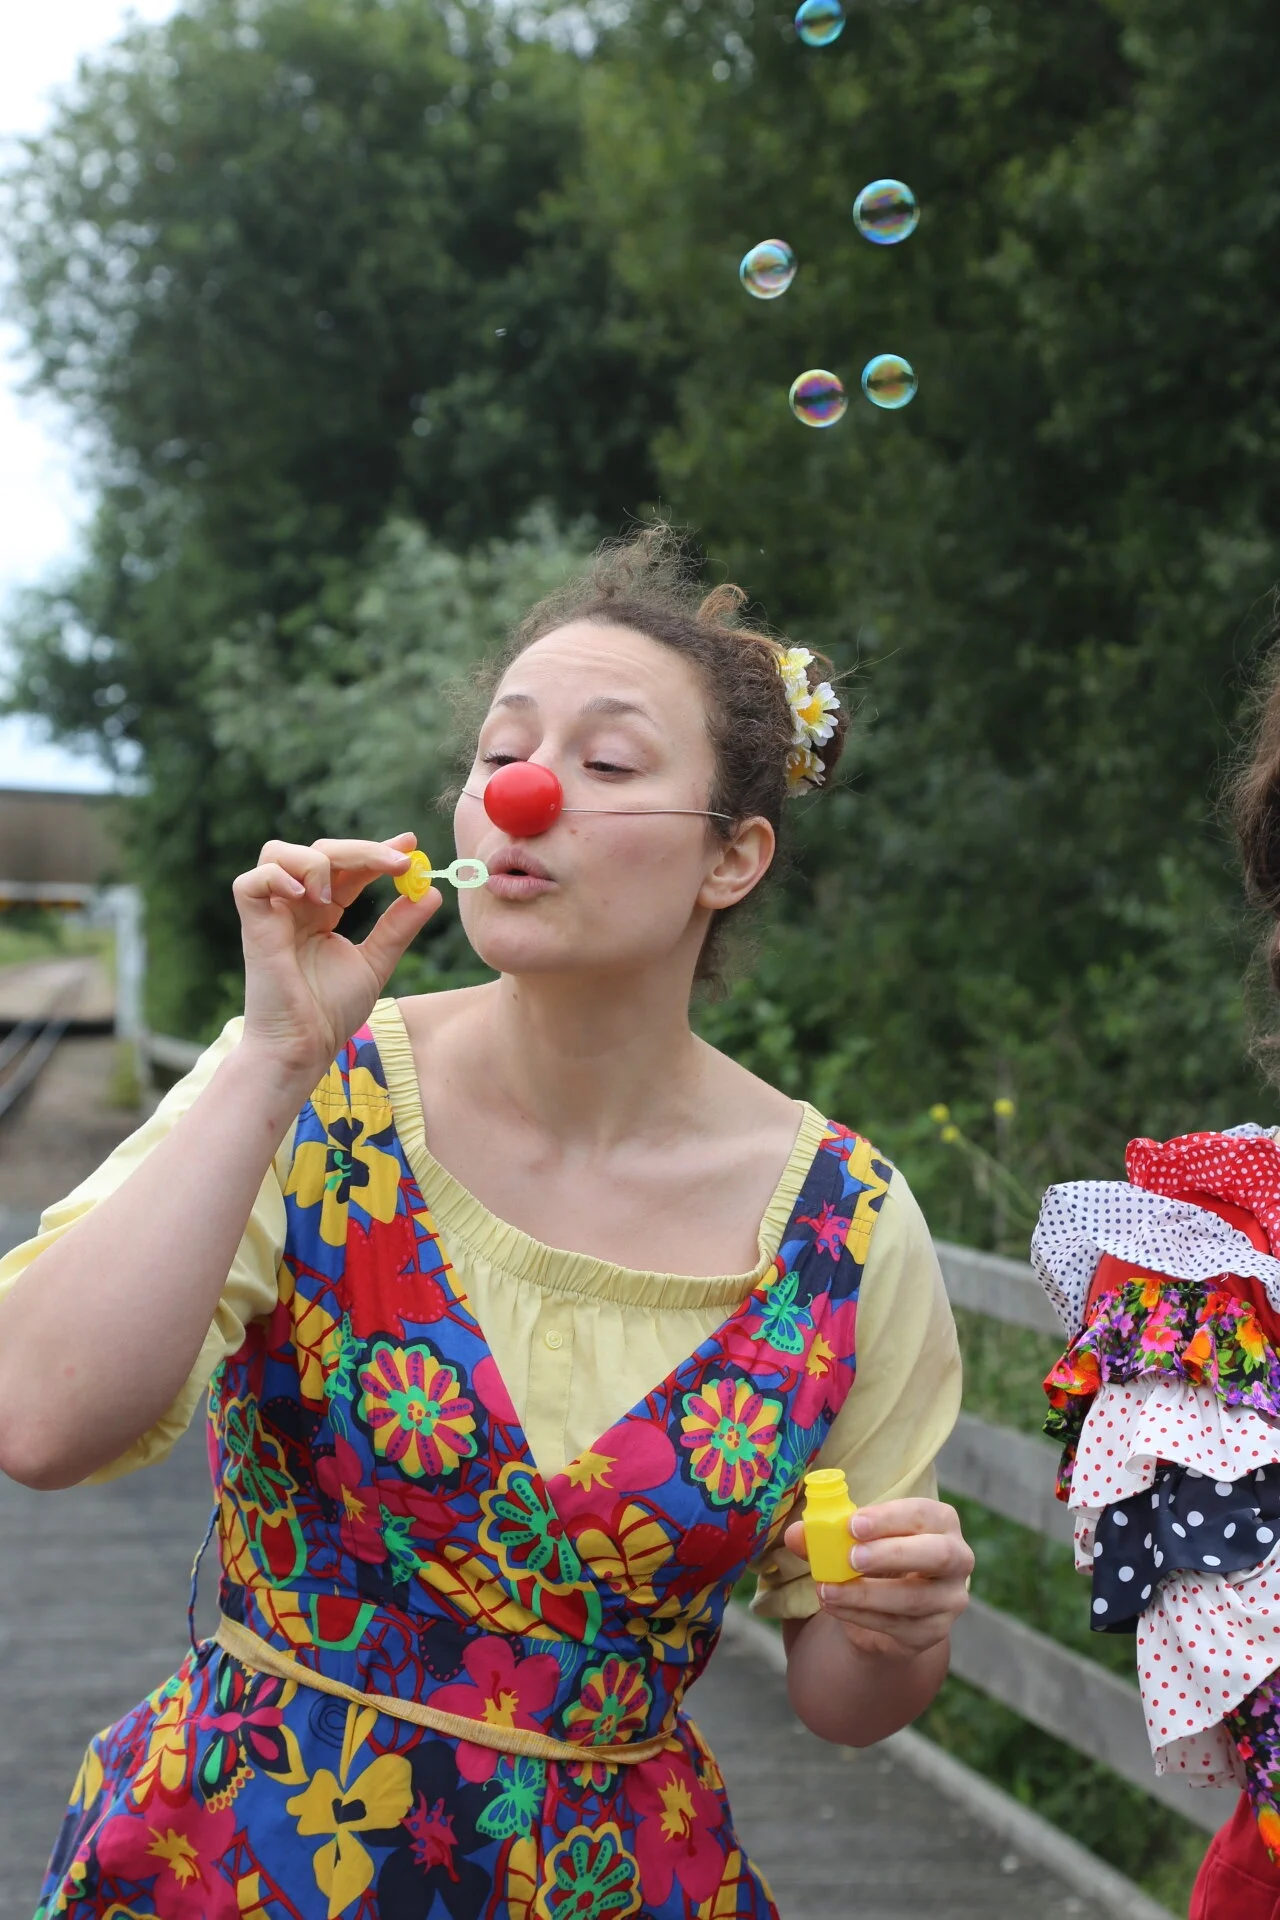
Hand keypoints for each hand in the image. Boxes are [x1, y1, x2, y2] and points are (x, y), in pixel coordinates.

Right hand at [233, 831, 441, 1081]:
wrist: (304, 1047)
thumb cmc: (331, 1012)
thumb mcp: (376, 962)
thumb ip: (399, 927)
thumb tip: (433, 892)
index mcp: (323, 911)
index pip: (349, 866)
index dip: (377, 851)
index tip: (410, 845)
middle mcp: (296, 905)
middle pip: (321, 850)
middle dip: (362, 851)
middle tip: (399, 863)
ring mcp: (273, 913)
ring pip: (278, 852)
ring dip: (316, 861)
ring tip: (337, 899)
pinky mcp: (253, 926)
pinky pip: (251, 882)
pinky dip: (278, 878)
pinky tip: (307, 899)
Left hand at [783, 1497, 972, 1661]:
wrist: (887, 1605)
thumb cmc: (874, 1556)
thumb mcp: (853, 1539)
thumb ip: (825, 1534)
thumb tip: (796, 1535)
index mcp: (941, 1522)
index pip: (923, 1514)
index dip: (890, 1518)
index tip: (853, 1524)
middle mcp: (957, 1559)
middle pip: (936, 1555)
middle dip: (891, 1554)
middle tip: (851, 1558)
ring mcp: (949, 1599)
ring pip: (915, 1599)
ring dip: (866, 1594)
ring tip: (828, 1589)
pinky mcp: (934, 1632)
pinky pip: (899, 1627)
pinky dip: (862, 1616)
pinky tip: (835, 1606)